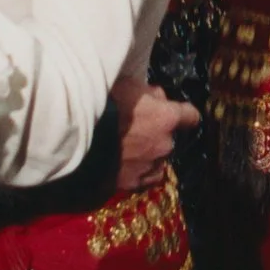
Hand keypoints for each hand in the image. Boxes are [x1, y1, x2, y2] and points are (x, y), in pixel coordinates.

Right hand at [110, 77, 197, 192]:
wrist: (78, 135)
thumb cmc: (105, 103)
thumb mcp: (130, 85)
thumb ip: (150, 94)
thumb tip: (159, 98)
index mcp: (167, 118)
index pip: (191, 116)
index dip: (184, 113)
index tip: (178, 112)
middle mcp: (164, 144)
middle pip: (169, 138)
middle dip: (158, 133)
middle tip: (137, 128)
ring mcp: (149, 166)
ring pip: (158, 159)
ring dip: (149, 154)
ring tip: (129, 149)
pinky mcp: (133, 183)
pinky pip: (144, 178)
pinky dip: (139, 171)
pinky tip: (127, 165)